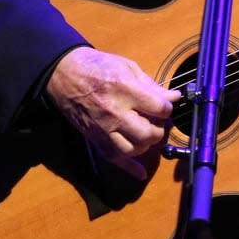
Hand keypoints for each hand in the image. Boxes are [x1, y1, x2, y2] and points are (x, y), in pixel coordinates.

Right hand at [45, 46, 179, 180]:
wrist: (64, 75)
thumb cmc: (97, 66)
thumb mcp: (127, 67)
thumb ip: (151, 85)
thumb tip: (174, 97)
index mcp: (124, 89)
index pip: (159, 108)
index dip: (167, 108)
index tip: (164, 106)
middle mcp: (114, 112)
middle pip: (148, 133)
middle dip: (159, 129)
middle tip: (156, 121)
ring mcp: (103, 128)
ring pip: (134, 149)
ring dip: (146, 143)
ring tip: (145, 132)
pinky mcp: (95, 138)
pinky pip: (114, 159)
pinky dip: (130, 168)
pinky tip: (141, 172)